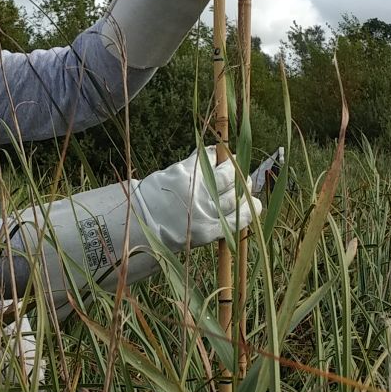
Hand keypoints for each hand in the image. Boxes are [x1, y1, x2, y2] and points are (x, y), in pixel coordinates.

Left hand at [133, 145, 261, 253]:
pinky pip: (206, 156)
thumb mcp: (193, 238)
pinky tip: (216, 153)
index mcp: (208, 231)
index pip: (243, 217)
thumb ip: (215, 226)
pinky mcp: (183, 170)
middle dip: (243, 187)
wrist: (136, 220)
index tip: (254, 204)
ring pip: (228, 173)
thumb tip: (237, 213)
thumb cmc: (166, 231)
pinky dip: (214, 152)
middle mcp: (204, 210)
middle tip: (241, 184)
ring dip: (233, 168)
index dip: (252, 209)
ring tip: (231, 166)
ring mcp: (194, 188)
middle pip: (237, 193)